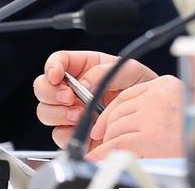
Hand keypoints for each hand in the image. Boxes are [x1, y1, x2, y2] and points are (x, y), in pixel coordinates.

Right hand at [32, 50, 158, 150]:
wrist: (151, 117)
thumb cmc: (144, 90)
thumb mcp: (131, 71)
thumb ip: (106, 71)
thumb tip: (83, 82)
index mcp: (86, 67)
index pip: (58, 61)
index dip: (52, 66)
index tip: (57, 75)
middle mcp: (75, 89)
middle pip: (43, 87)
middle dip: (51, 92)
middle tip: (69, 97)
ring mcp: (72, 111)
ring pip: (45, 111)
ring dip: (59, 113)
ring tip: (81, 113)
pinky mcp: (75, 133)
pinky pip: (58, 134)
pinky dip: (67, 132)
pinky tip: (85, 127)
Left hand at [86, 74, 185, 160]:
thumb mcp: (192, 99)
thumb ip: (171, 94)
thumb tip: (171, 81)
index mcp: (166, 85)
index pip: (127, 94)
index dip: (110, 111)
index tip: (104, 123)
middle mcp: (157, 97)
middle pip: (119, 111)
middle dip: (109, 129)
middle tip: (106, 141)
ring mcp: (151, 116)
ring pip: (115, 128)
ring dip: (109, 142)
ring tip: (109, 153)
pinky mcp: (148, 138)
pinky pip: (116, 144)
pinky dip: (103, 153)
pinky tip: (100, 158)